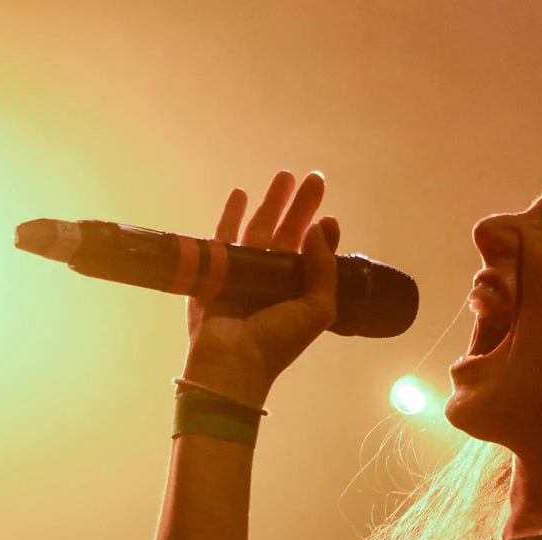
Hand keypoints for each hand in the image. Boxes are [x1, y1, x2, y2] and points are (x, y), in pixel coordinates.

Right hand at [183, 171, 340, 408]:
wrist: (231, 362)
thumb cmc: (277, 340)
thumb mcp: (317, 308)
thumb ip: (324, 268)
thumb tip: (323, 226)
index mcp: (295, 291)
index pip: (310, 254)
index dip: (319, 233)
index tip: (327, 212)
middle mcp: (271, 279)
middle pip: (286, 234)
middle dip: (299, 206)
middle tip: (313, 177)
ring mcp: (242, 273)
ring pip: (258, 229)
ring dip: (270, 203)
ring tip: (284, 176)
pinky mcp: (214, 270)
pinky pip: (222, 238)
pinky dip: (230, 215)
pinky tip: (240, 194)